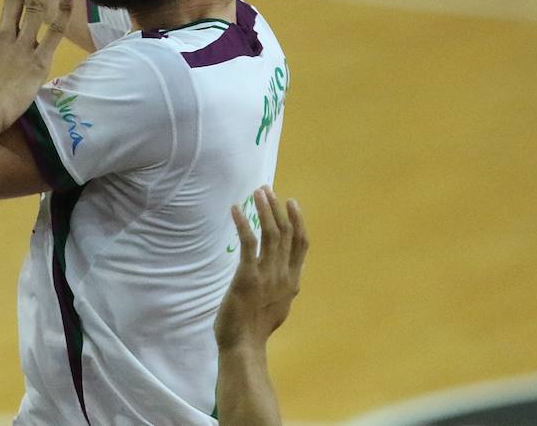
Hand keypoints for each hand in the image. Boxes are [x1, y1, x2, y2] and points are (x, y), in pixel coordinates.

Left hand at [214, 187, 307, 352]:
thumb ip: (285, 289)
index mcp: (292, 282)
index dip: (298, 221)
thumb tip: (292, 280)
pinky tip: (235, 209)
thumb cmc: (256, 328)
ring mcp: (267, 276)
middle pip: (286, 233)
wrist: (243, 346)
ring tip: (257, 192)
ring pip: (271, 234)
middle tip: (267, 190)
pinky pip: (248, 243)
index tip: (292, 203)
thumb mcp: (280, 306)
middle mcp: (283, 276)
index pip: (301, 245)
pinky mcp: (247, 276)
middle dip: (277, 208)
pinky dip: (243, 223)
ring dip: (264, 210)